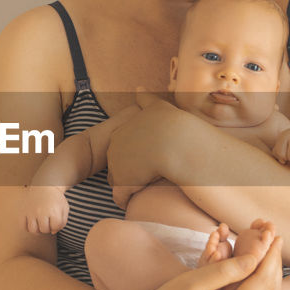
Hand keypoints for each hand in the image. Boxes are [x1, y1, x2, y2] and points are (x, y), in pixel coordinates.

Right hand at [22, 185, 68, 234]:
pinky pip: (22, 225)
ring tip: (40, 224)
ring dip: (37, 229)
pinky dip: (27, 227)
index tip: (55, 220)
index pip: (55, 227)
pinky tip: (32, 222)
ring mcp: (31, 211)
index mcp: (53, 210)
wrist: (44, 185)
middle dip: (47, 228)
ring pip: (32, 230)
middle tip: (47, 221)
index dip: (56, 226)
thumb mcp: (64, 208)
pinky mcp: (23, 210)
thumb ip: (62, 222)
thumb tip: (53, 232)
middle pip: (44, 230)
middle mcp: (41, 211)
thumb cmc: (55, 198)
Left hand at [105, 89, 189, 207]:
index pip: (122, 148)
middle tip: (149, 173)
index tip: (150, 158)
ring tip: (146, 187)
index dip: (135, 155)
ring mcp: (118, 166)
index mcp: (122, 132)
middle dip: (129, 170)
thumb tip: (138, 89)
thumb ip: (146, 99)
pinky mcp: (123, 183)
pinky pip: (122, 197)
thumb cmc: (171, 126)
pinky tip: (137, 200)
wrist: (173, 141)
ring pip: (119, 181)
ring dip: (129, 186)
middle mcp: (115, 148)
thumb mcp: (157, 107)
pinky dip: (128, 200)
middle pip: (118, 165)